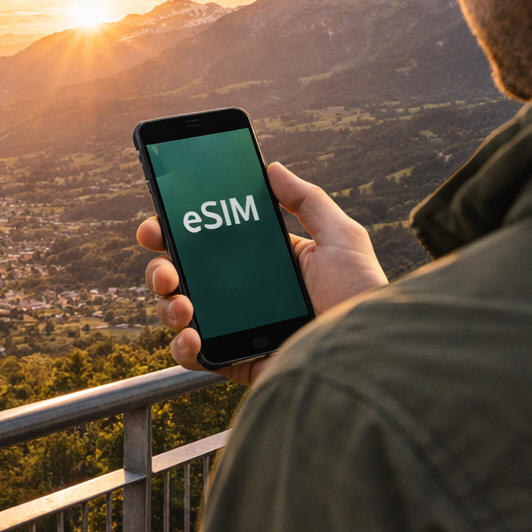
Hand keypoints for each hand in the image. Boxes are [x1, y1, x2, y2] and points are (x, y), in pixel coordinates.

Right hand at [138, 161, 386, 384]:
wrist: (372, 357)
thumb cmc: (364, 297)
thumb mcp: (342, 237)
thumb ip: (306, 200)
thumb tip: (272, 167)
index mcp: (265, 266)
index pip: (211, 246)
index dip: (179, 234)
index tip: (159, 222)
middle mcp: (246, 298)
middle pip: (186, 279)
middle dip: (161, 269)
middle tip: (165, 267)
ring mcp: (238, 332)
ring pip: (181, 316)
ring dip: (167, 305)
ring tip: (182, 302)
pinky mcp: (237, 364)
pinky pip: (195, 357)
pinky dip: (182, 346)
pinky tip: (192, 335)